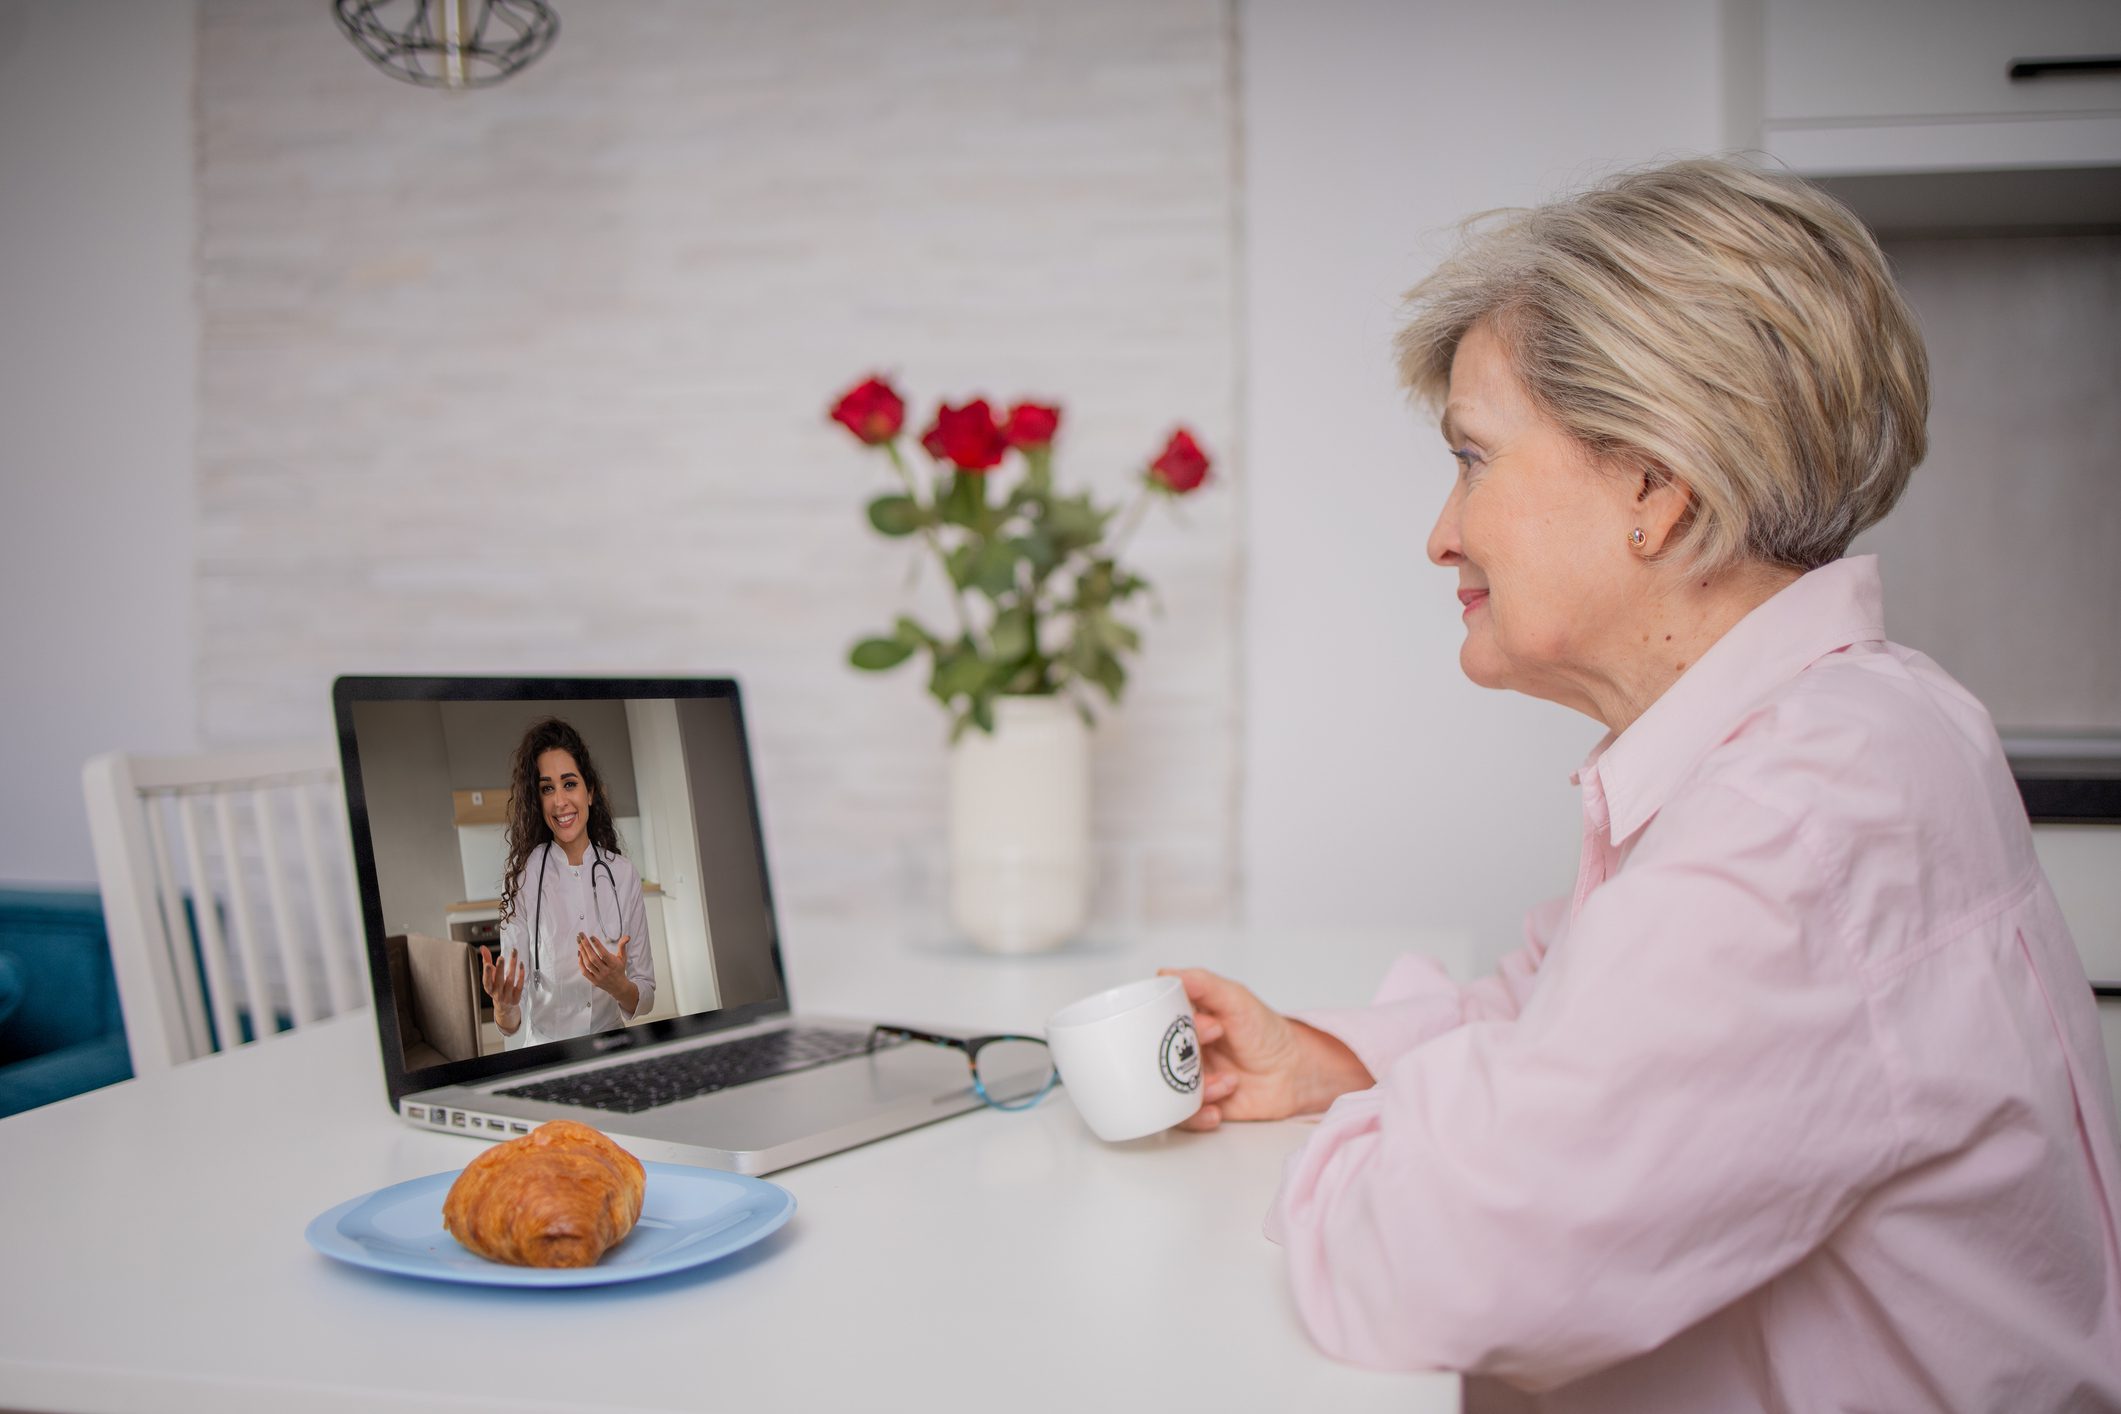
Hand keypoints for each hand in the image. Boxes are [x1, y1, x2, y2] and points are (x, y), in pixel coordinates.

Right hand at [479, 946, 524, 1033]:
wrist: (505, 1007)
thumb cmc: (496, 987)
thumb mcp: (490, 975)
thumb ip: (486, 961)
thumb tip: (483, 948)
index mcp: (489, 988)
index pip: (487, 982)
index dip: (487, 974)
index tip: (488, 964)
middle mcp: (497, 994)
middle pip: (498, 981)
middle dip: (499, 969)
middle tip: (501, 957)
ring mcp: (507, 996)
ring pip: (510, 980)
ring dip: (512, 967)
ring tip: (514, 955)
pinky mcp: (516, 998)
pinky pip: (519, 985)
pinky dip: (520, 975)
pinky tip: (521, 965)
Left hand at [578, 933, 637, 1012]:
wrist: (619, 987)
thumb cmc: (619, 969)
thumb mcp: (623, 958)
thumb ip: (622, 946)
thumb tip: (627, 936)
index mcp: (614, 965)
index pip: (604, 954)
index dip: (597, 945)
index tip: (591, 936)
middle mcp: (606, 971)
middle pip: (593, 958)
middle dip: (586, 946)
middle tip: (581, 936)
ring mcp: (599, 977)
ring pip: (588, 964)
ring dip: (583, 953)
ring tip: (579, 943)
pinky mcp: (594, 981)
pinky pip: (584, 972)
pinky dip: (581, 963)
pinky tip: (579, 954)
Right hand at [1158, 967, 1372, 1131]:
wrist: (1294, 1071)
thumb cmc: (1266, 1031)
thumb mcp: (1237, 999)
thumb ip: (1204, 984)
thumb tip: (1166, 973)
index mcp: (1186, 1021)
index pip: (1157, 1021)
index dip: (1172, 1025)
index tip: (1209, 1026)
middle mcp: (1184, 1049)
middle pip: (1157, 1057)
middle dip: (1184, 1059)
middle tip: (1217, 1052)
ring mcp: (1190, 1078)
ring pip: (1168, 1089)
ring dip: (1196, 1089)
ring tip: (1228, 1083)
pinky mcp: (1200, 1104)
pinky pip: (1183, 1116)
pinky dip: (1197, 1116)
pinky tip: (1216, 1111)